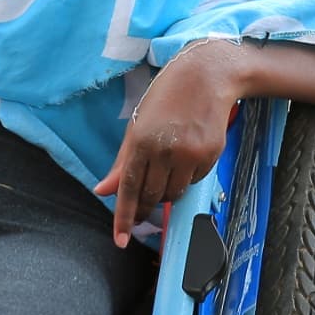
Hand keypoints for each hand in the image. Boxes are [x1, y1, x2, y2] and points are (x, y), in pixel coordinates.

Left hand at [95, 41, 246, 247]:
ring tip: (166, 170)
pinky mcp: (211, 155)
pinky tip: (186, 156)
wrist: (207, 74)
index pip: (130, 187)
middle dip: (145, 206)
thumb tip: (103, 191)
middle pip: (152, 196)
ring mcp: (191, 154)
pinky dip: (186, 178)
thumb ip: (122, 162)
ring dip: (166, 192)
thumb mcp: (137, 124)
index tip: (120, 239)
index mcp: (141, 140)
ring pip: (174, 193)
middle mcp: (166, 150)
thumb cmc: (167, 96)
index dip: (124, 217)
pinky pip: (194, 181)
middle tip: (143, 208)